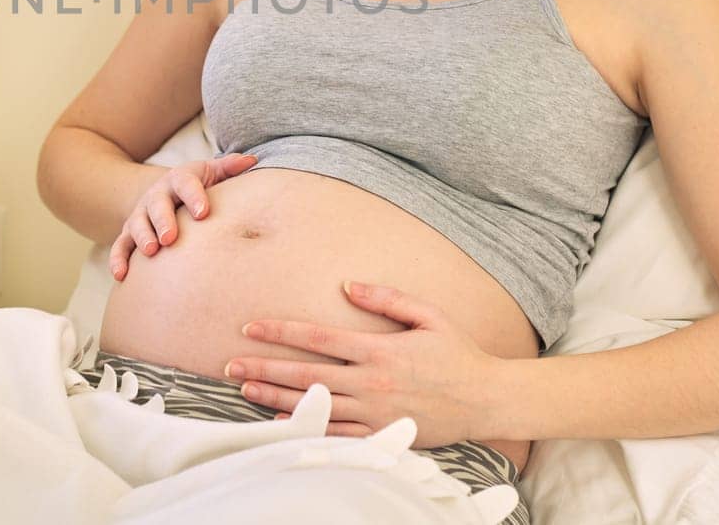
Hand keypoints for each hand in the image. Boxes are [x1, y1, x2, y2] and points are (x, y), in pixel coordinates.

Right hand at [110, 153, 258, 279]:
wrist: (165, 194)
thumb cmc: (197, 188)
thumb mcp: (211, 173)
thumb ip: (229, 168)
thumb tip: (251, 161)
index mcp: (178, 180)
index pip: (185, 183)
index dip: (193, 196)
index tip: (203, 212)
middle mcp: (156, 195)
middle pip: (157, 204)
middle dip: (163, 220)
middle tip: (171, 238)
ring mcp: (140, 215)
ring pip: (137, 225)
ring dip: (143, 238)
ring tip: (151, 252)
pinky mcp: (129, 234)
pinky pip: (120, 246)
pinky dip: (118, 260)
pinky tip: (121, 276)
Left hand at [223, 280, 504, 446]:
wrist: (487, 399)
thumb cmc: (458, 353)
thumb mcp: (428, 315)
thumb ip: (386, 298)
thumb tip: (348, 284)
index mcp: (379, 350)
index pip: (317, 338)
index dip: (280, 331)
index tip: (250, 327)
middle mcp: (371, 382)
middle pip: (306, 375)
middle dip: (264, 368)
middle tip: (231, 364)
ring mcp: (374, 413)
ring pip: (314, 406)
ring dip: (275, 399)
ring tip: (244, 389)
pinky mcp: (381, 435)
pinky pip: (335, 435)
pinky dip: (305, 429)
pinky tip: (279, 423)